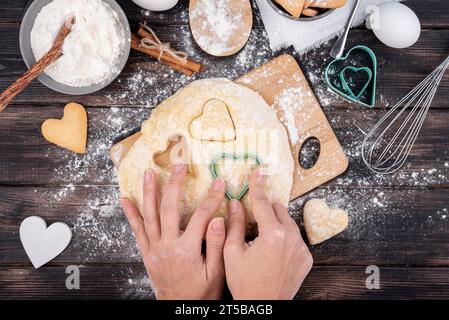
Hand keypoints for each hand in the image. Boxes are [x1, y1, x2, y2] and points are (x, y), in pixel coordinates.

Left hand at [121, 163, 226, 299]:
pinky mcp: (147, 253)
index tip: (218, 182)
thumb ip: (217, 245)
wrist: (180, 308)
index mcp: (187, 250)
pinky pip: (137, 231)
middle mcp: (167, 246)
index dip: (211, 198)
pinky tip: (125, 200)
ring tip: (148, 173)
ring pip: (149, 215)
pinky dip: (131, 214)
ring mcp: (154, 249)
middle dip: (174, 184)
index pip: (201, 216)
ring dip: (149, 192)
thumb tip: (219, 219)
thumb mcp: (217, 272)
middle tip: (179, 166)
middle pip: (169, 208)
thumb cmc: (201, 292)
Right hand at [223, 167, 312, 299]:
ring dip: (276, 225)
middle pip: (278, 210)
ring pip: (288, 223)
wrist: (264, 306)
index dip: (257, 185)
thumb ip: (234, 225)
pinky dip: (285, 239)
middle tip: (254, 224)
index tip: (257, 171)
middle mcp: (291, 238)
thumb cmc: (245, 282)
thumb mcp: (232, 253)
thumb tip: (235, 203)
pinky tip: (273, 253)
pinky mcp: (306, 258)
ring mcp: (301, 248)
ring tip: (263, 242)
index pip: (262, 202)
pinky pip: (295, 239)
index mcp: (272, 234)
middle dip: (266, 211)